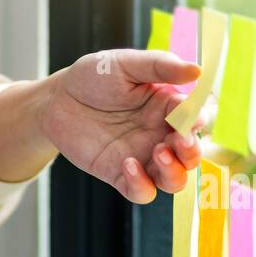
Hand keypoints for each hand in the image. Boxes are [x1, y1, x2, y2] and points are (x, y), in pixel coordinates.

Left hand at [40, 49, 202, 202]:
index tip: (191, 118)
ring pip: (173, 180)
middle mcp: (160, 134)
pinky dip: (141, 185)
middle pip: (191, 155)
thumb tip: (196, 69)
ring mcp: (141, 157)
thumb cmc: (93, 77)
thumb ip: (159, 66)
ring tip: (160, 153)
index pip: (195, 119)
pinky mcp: (119, 174)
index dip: (198, 121)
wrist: (57, 100)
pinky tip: (128, 165)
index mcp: (168, 107)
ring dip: (174, 172)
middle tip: (179, 140)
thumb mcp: (126, 64)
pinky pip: (141, 192)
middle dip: (192, 151)